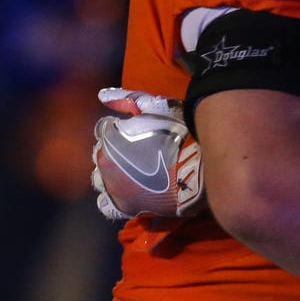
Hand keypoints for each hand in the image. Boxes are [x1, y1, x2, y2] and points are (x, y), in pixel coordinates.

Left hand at [92, 88, 205, 219]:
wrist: (199, 168)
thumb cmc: (182, 134)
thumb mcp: (160, 107)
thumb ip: (130, 99)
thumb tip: (101, 94)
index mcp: (109, 136)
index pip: (104, 130)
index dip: (121, 130)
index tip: (140, 133)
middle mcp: (104, 160)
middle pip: (100, 155)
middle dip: (115, 153)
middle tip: (142, 153)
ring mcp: (112, 185)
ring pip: (101, 179)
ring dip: (112, 175)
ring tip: (136, 174)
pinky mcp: (124, 206)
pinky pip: (107, 206)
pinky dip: (114, 199)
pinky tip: (128, 194)